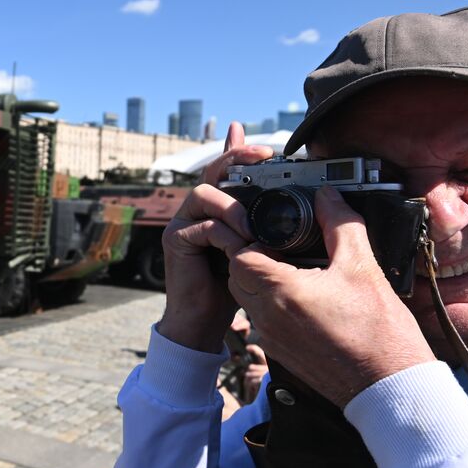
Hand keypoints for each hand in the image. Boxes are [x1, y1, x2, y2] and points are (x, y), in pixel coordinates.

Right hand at [157, 123, 273, 351]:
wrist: (204, 321)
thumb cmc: (232, 287)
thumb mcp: (255, 251)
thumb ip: (264, 229)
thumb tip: (292, 212)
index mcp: (217, 209)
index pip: (227, 170)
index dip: (240, 151)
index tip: (266, 147)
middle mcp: (197, 209)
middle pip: (214, 170)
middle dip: (238, 157)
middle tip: (265, 156)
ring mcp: (183, 222)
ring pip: (206, 193)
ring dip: (233, 207)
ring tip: (251, 228)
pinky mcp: (175, 238)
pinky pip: (201, 223)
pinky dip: (223, 233)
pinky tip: (238, 246)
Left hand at [229, 186, 435, 407]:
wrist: (389, 386)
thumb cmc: (380, 333)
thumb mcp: (362, 267)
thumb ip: (340, 224)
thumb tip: (328, 197)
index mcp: (282, 293)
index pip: (239, 255)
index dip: (249, 237)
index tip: (268, 229)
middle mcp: (268, 318)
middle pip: (238, 276)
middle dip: (251, 256)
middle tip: (280, 245)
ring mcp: (272, 339)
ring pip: (247, 300)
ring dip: (260, 281)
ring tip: (293, 268)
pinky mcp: (281, 354)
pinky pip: (262, 321)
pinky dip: (272, 304)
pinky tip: (302, 297)